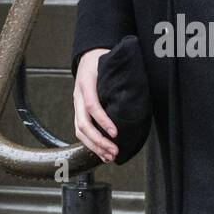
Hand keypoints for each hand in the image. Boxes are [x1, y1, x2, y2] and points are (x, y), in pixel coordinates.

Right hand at [73, 48, 117, 162]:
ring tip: (109, 157)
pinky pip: (81, 130)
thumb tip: (137, 93)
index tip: (115, 133)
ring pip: (79, 130)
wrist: (88, 56)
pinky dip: (91, 144)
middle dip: (98, 141)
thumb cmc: (102, 60)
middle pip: (82, 124)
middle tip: (115, 151)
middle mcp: (78, 95)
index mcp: (86, 82)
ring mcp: (76, 104)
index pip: (91, 105)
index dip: (103, 121)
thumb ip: (119, 77)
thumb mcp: (109, 62)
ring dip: (94, 146)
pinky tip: (102, 153)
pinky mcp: (79, 111)